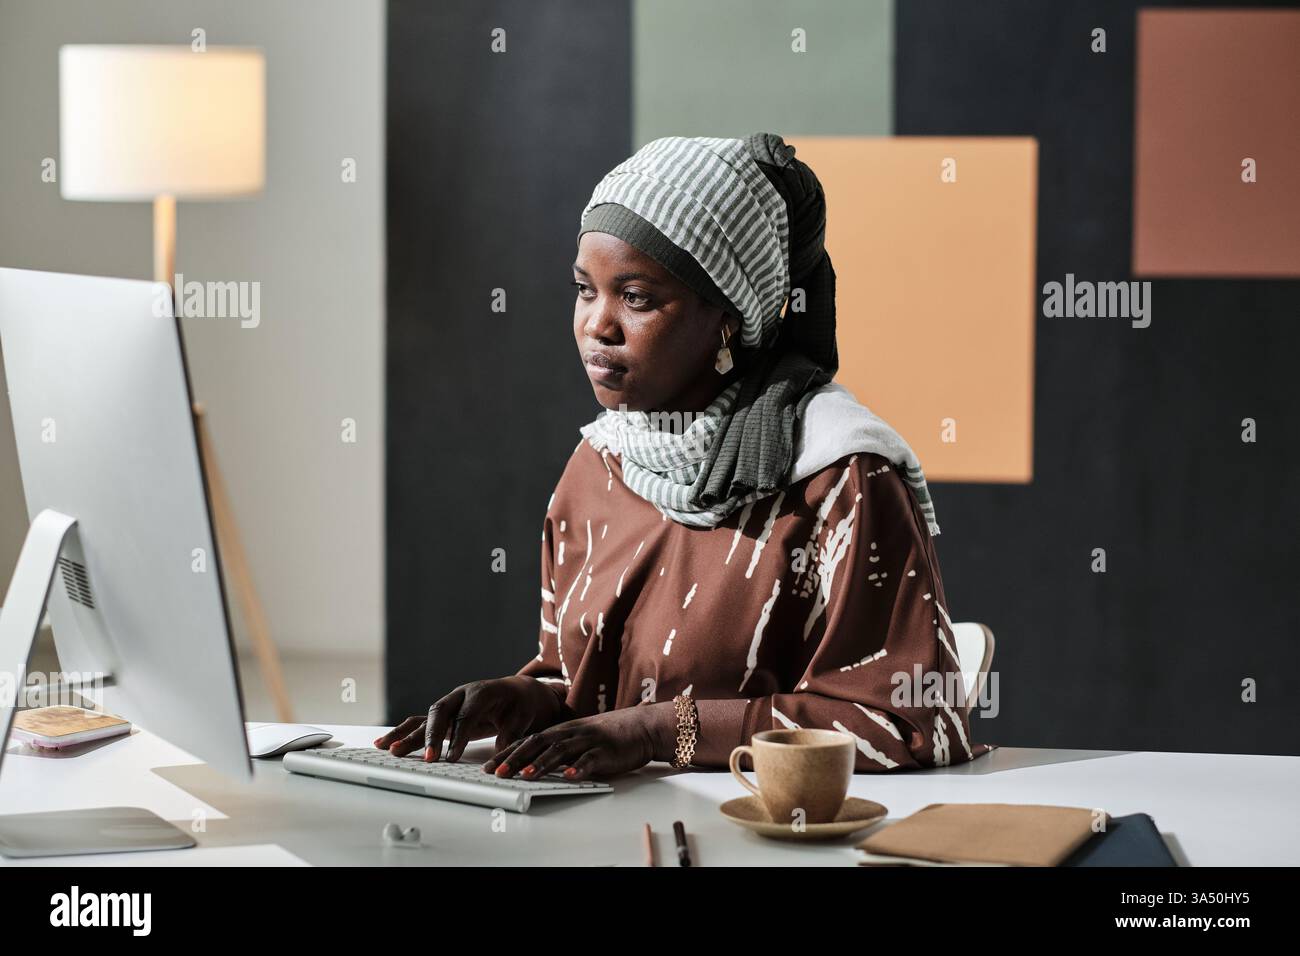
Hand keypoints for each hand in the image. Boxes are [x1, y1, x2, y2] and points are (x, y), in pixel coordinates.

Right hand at [373, 676, 570, 761]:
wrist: (517, 692)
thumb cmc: (521, 705)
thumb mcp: (523, 718)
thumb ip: (511, 734)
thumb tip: (502, 753)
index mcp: (482, 692)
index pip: (466, 714)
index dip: (458, 736)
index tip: (452, 757)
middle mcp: (461, 694)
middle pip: (440, 712)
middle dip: (431, 736)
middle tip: (428, 758)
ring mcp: (450, 703)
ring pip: (425, 716)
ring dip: (408, 734)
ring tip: (389, 749)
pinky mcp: (443, 714)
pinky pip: (421, 722)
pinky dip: (404, 732)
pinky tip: (386, 743)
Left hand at [482, 704, 677, 780]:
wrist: (641, 726)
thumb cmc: (608, 735)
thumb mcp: (578, 739)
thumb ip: (558, 749)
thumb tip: (532, 764)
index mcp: (562, 730)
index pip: (529, 740)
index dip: (508, 752)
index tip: (489, 765)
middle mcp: (571, 733)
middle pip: (538, 744)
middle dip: (515, 758)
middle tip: (497, 772)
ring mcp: (588, 741)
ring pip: (560, 751)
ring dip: (541, 764)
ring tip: (525, 775)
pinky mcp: (605, 750)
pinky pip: (591, 759)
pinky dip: (579, 768)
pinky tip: (570, 776)